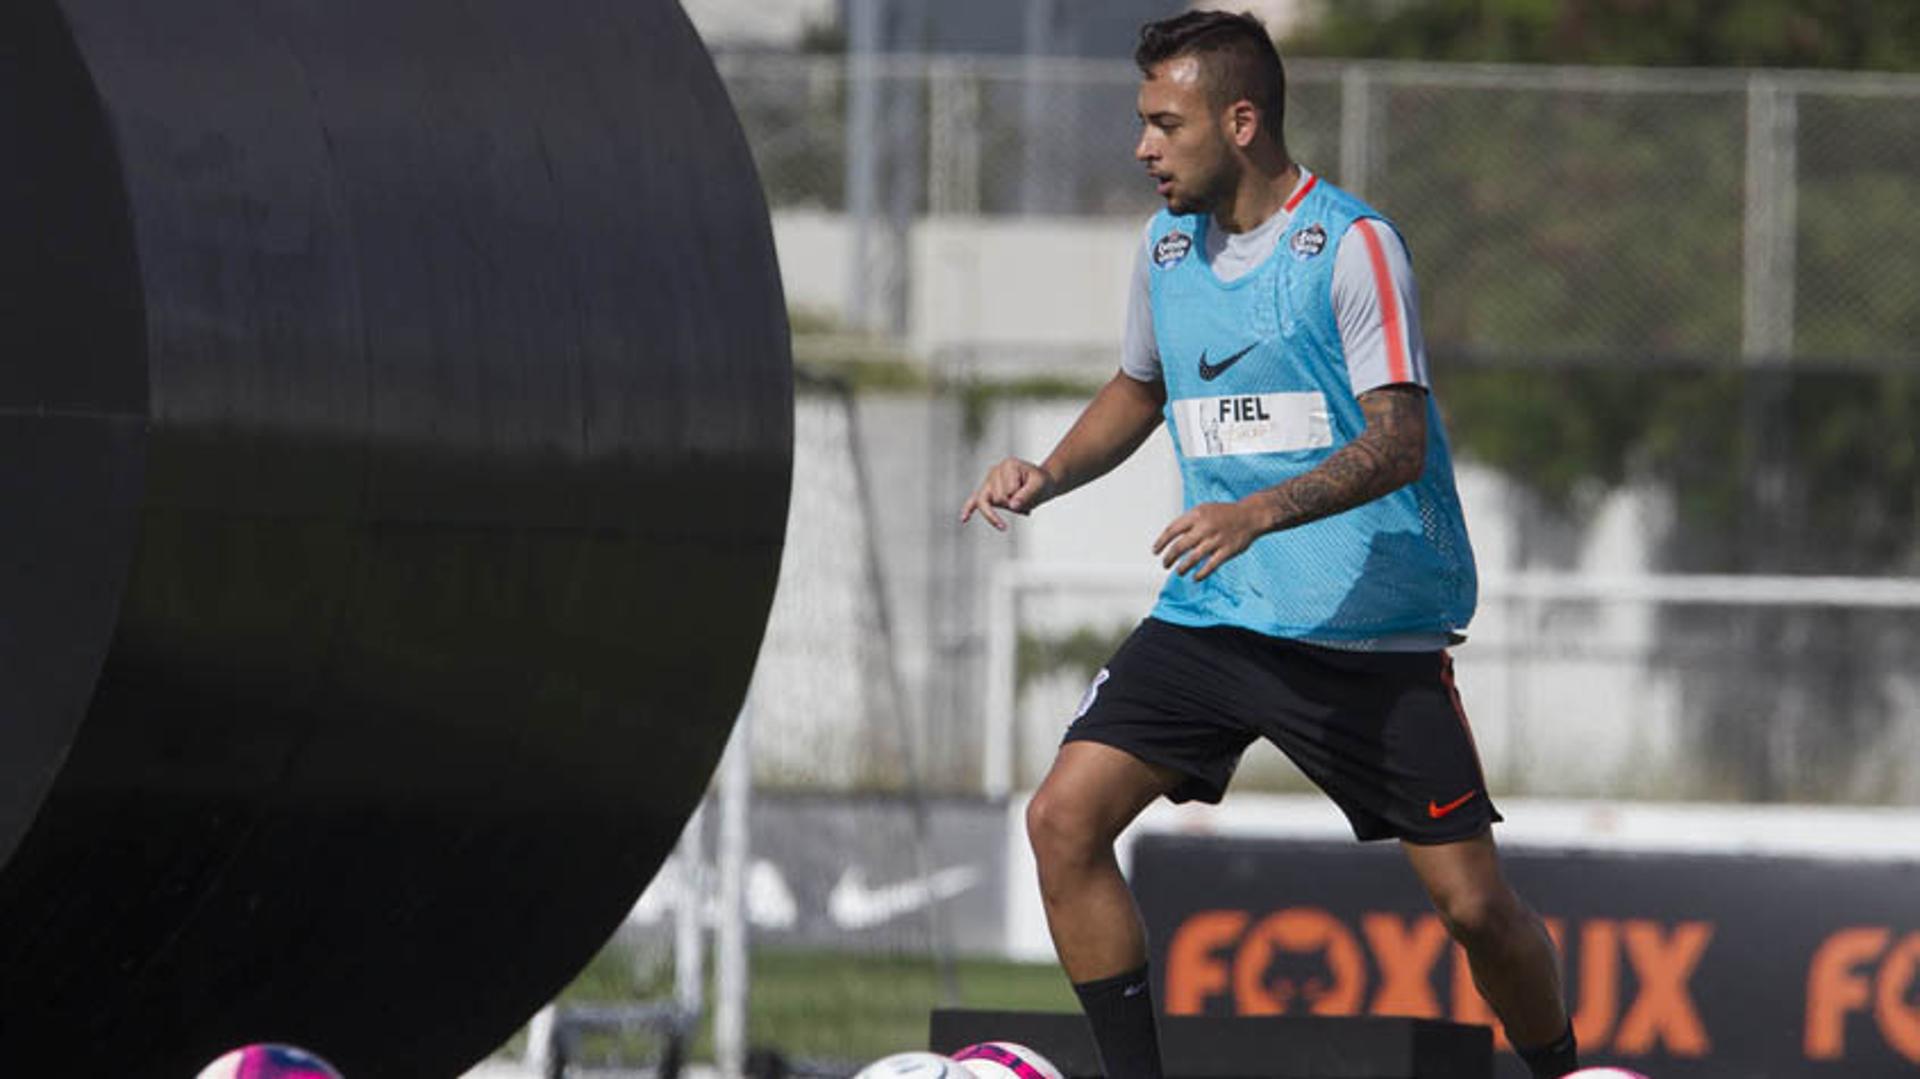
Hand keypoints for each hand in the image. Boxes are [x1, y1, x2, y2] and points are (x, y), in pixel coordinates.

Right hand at [959, 457, 1056, 530]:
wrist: (1041, 484)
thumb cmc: (1041, 483)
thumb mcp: (1040, 486)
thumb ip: (1027, 494)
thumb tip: (1012, 505)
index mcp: (1008, 465)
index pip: (1009, 491)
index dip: (1022, 498)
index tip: (1031, 491)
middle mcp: (995, 470)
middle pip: (998, 499)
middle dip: (1014, 505)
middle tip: (1026, 498)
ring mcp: (988, 481)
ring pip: (989, 505)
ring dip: (1007, 508)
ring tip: (1018, 502)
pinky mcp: (985, 492)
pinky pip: (974, 501)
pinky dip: (968, 509)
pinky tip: (964, 519)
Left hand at [1153, 499, 1270, 580]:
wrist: (1250, 515)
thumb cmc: (1224, 514)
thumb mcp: (1202, 510)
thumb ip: (1187, 522)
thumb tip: (1169, 538)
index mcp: (1196, 515)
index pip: (1172, 530)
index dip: (1161, 543)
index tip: (1156, 551)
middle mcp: (1205, 527)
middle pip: (1179, 547)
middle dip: (1169, 558)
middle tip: (1165, 564)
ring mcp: (1216, 540)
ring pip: (1193, 558)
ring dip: (1182, 568)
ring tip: (1179, 572)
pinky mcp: (1227, 551)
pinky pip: (1210, 566)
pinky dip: (1201, 574)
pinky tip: (1195, 578)